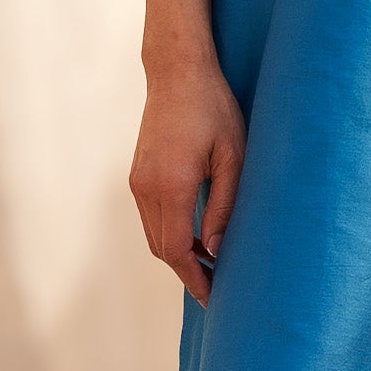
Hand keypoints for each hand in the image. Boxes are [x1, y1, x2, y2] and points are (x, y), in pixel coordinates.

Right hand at [131, 45, 246, 302]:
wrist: (177, 73)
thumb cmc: (214, 108)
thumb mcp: (233, 156)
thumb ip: (225, 206)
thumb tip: (217, 251)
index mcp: (171, 185)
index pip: (178, 250)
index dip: (195, 278)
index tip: (215, 297)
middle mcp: (147, 187)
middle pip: (162, 248)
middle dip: (188, 272)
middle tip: (217, 288)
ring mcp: (137, 181)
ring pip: (154, 235)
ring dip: (179, 254)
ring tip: (211, 265)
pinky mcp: (137, 175)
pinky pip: (151, 217)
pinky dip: (171, 234)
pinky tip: (197, 236)